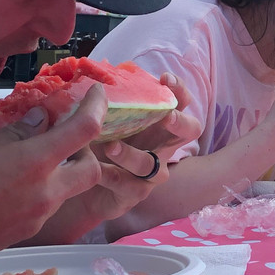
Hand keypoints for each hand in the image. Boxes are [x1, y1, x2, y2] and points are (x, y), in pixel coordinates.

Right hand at [0, 85, 108, 274]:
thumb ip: (16, 132)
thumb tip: (42, 119)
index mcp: (36, 163)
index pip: (85, 129)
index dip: (97, 106)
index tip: (98, 93)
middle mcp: (46, 193)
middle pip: (91, 170)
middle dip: (85, 152)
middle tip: (62, 138)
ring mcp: (36, 218)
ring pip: (67, 191)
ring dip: (60, 172)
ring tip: (27, 159)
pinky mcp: (23, 235)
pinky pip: (44, 208)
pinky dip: (39, 191)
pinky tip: (10, 185)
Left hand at [34, 74, 203, 240]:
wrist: (83, 183)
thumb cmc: (99, 143)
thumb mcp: (103, 119)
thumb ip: (106, 102)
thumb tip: (97, 83)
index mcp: (158, 123)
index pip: (181, 102)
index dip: (179, 90)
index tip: (166, 79)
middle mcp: (162, 146)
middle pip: (190, 131)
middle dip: (181, 123)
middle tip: (167, 116)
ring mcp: (152, 173)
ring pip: (151, 165)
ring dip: (131, 154)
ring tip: (110, 146)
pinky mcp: (135, 194)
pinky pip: (127, 185)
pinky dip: (110, 175)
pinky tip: (95, 169)